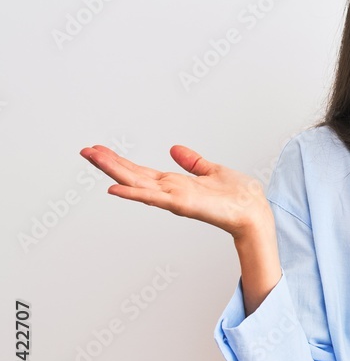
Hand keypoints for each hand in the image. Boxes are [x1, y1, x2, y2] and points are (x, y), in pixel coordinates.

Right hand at [79, 144, 272, 239]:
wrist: (254, 211)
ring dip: (114, 171)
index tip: (99, 150)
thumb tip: (175, 149)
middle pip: (132, 175)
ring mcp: (174, 198)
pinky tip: (115, 189)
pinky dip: (134, 194)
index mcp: (175, 183)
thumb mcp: (212, 171)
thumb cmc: (238, 196)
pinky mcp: (182, 205)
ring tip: (93, 158)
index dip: (120, 161)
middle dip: (109, 163)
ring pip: (137, 183)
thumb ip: (192, 162)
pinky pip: (154, 198)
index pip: (141, 171)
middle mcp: (170, 191)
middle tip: (85, 150)